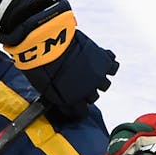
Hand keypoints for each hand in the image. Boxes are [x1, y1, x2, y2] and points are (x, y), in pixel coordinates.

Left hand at [0, 0, 117, 120]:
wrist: (48, 42)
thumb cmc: (41, 65)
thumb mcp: (44, 87)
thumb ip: (56, 95)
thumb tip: (59, 99)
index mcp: (72, 100)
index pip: (81, 112)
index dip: (77, 107)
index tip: (74, 103)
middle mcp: (88, 90)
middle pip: (93, 97)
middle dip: (86, 91)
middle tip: (78, 82)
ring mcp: (97, 75)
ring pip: (105, 84)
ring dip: (97, 79)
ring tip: (89, 71)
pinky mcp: (102, 59)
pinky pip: (113, 66)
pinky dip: (108, 63)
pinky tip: (100, 60)